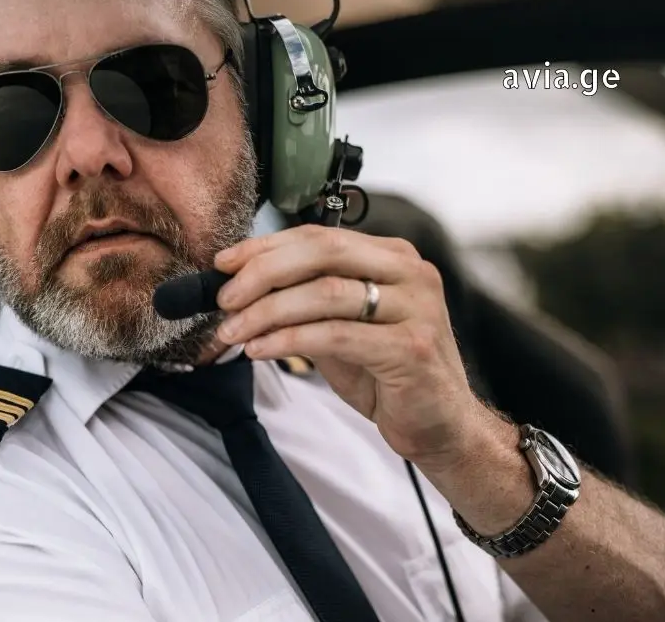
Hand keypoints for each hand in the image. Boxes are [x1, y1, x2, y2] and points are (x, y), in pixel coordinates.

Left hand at [212, 224, 487, 470]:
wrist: (441, 427)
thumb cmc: (387, 376)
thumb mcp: (339, 329)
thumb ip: (303, 303)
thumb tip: (240, 290)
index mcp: (392, 257)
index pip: (319, 236)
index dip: (265, 246)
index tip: (223, 264)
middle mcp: (409, 273)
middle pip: (321, 252)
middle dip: (262, 272)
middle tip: (224, 299)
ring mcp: (416, 308)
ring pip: (324, 292)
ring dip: (267, 312)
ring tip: (232, 331)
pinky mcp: (412, 347)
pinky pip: (335, 335)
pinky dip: (288, 340)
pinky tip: (260, 349)